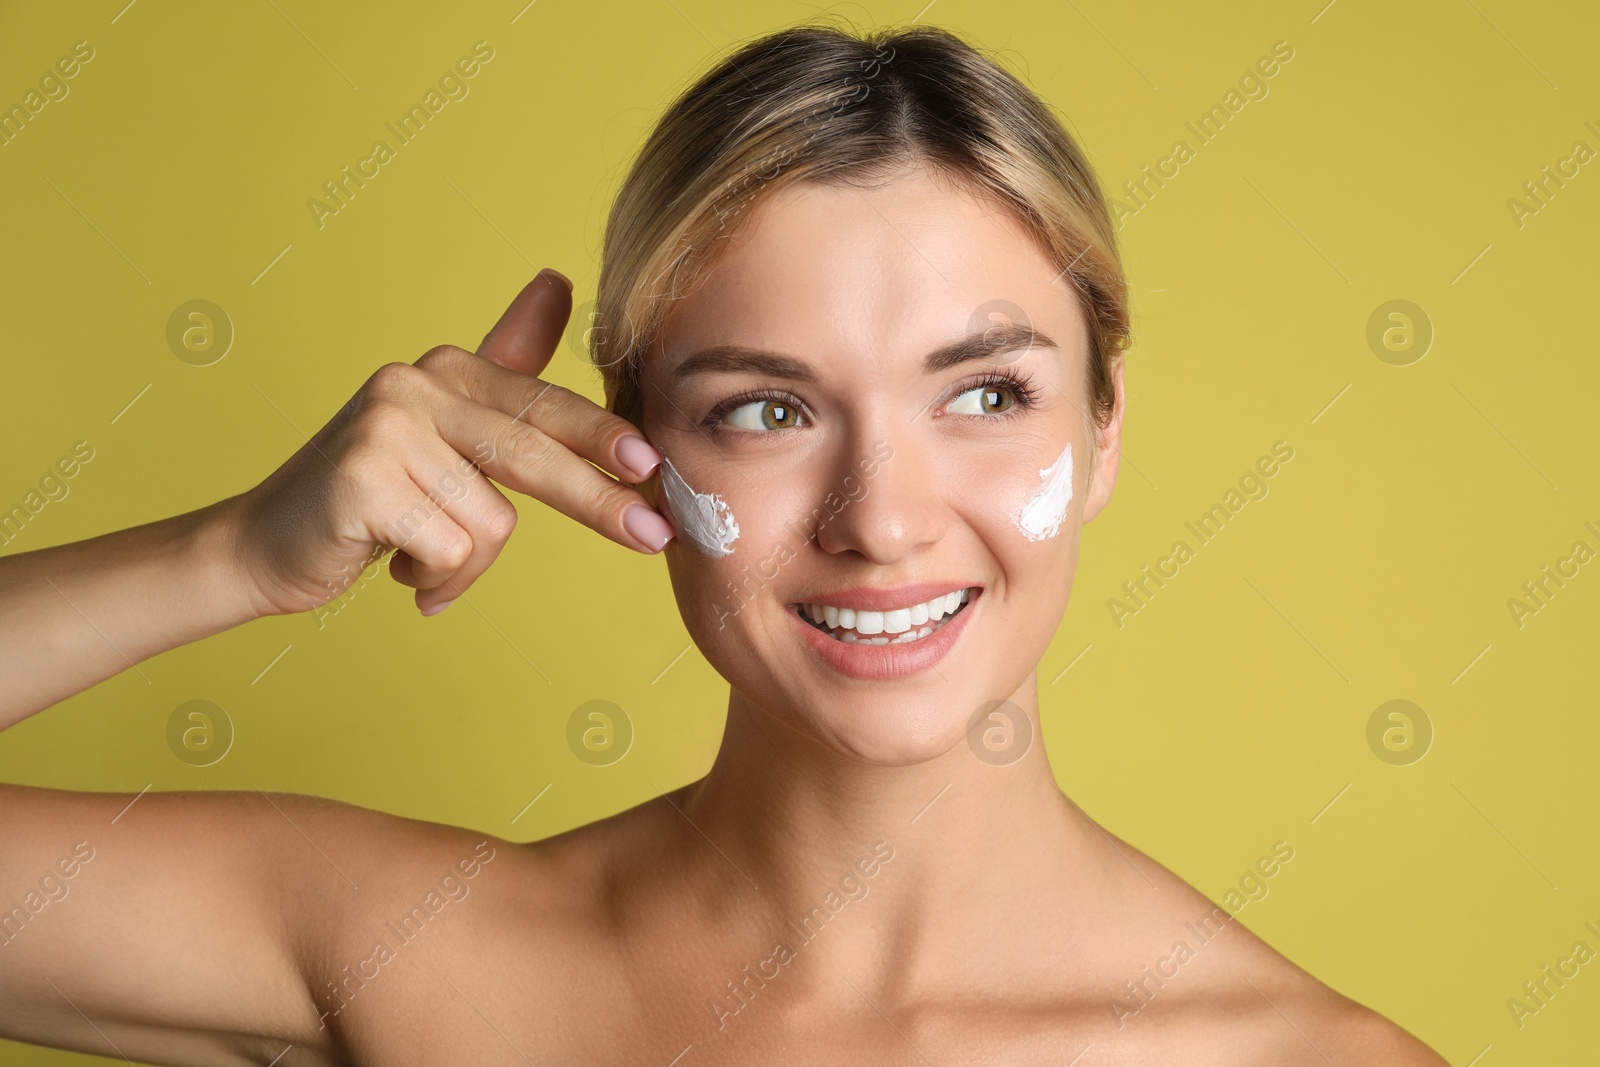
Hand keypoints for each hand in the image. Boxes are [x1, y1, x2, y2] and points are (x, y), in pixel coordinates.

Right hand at [223, 269, 674, 616]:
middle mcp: (415, 383)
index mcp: (446, 370)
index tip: (651, 463)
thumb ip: (504, 363)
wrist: (262, 544)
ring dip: (465, 565)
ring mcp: (385, 428)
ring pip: (491, 523)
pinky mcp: (363, 481)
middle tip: (653, 535)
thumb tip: (556, 281)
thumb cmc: (369, 495)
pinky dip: (435, 580)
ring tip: (421, 559)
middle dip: (598, 500)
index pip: (542, 404)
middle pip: (531, 452)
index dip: (601, 434)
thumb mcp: (442, 427)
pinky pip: (450, 551)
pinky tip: (396, 568)